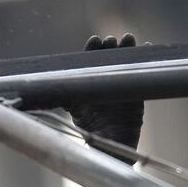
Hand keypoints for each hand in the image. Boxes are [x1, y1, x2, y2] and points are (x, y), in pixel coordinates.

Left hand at [66, 34, 144, 164]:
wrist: (110, 147)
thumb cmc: (90, 133)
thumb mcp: (76, 113)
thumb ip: (65, 100)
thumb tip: (39, 92)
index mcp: (89, 86)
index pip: (90, 63)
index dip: (92, 51)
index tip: (94, 41)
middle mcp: (105, 83)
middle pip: (108, 59)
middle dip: (109, 47)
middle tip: (110, 41)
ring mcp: (121, 87)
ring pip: (125, 63)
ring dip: (127, 49)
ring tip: (128, 39)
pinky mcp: (137, 94)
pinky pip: (141, 76)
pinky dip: (145, 62)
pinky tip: (148, 47)